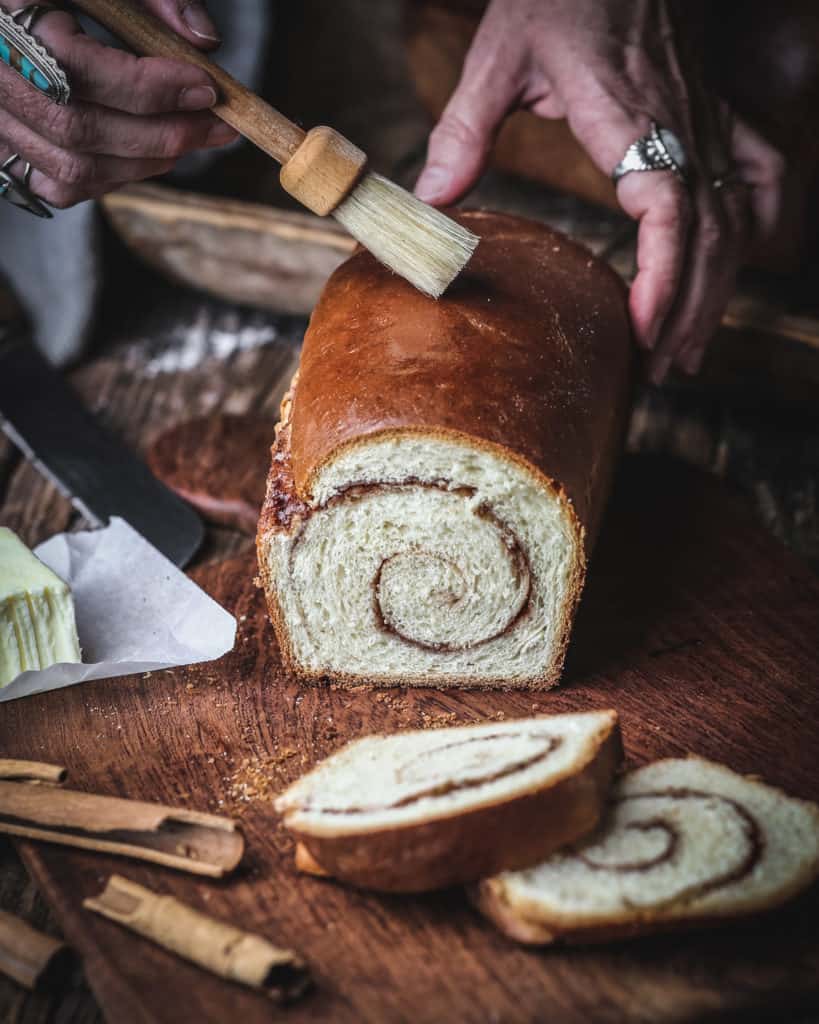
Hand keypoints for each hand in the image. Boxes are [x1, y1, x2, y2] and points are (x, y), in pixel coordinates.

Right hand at [0, 0, 237, 208]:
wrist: (12, 12)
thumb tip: (205, 40)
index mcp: (12, 19)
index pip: (80, 68)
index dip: (150, 87)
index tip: (206, 88)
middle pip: (80, 129)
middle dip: (161, 134)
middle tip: (216, 126)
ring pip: (72, 167)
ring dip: (143, 163)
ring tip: (188, 140)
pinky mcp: (8, 152)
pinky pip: (61, 186)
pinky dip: (113, 179)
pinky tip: (147, 157)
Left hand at [414, 0, 786, 382]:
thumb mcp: (497, 57)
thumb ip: (465, 131)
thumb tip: (432, 200)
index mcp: (630, 117)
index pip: (670, 209)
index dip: (667, 278)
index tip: (644, 334)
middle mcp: (681, 125)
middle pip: (710, 233)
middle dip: (691, 309)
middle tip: (662, 370)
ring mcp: (706, 120)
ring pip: (736, 217)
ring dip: (718, 288)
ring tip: (688, 348)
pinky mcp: (713, 114)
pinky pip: (758, 174)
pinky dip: (756, 225)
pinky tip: (740, 264)